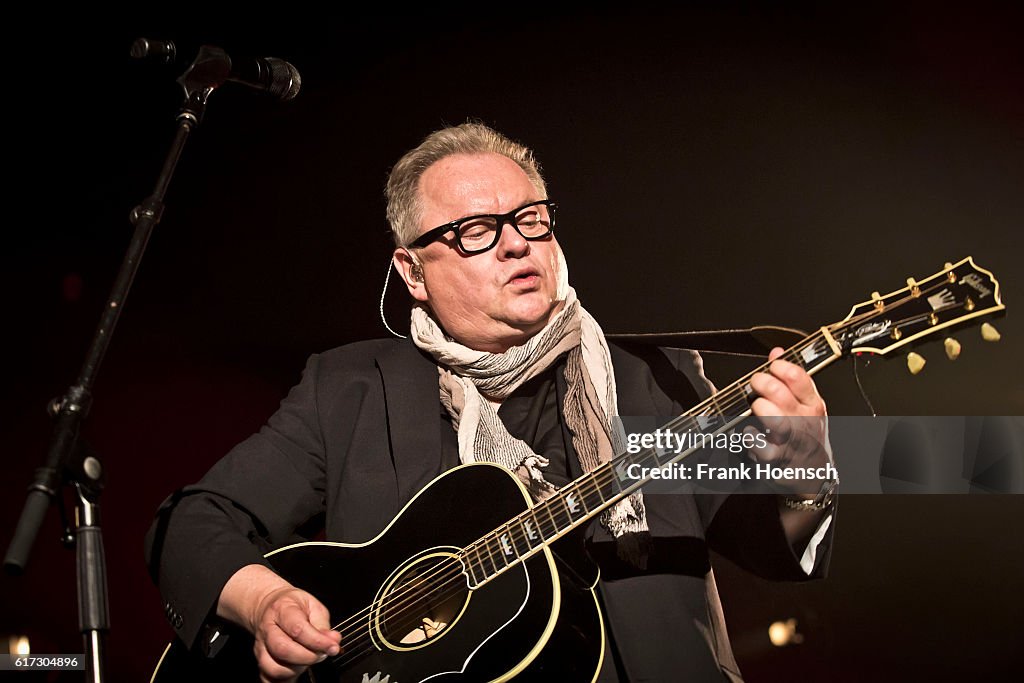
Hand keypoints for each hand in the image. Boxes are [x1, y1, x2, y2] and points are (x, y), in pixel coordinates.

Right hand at [219, 565, 341, 682]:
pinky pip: (268, 678)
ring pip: (274, 668)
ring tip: (308, 660)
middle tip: (322, 654)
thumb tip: (333, 640)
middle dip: (308, 657)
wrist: (269, 607)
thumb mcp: (313, 606)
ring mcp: (261, 647)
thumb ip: (323, 624)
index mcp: (282, 610)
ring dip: (296, 669)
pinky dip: (283, 680)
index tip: (333, 647)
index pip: (298, 629)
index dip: (318, 642)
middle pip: (283, 650)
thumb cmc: (294, 606)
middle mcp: (268, 629)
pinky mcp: (259, 661)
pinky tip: (295, 672)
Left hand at [746, 347, 830, 493]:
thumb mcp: (806, 404)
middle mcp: (803, 420)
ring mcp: (790, 440)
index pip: (798, 376)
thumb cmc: (806, 434)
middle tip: (755, 385)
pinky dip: (751, 436)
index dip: (779, 366)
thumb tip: (777, 352)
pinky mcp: (776, 459)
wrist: (813, 472)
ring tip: (757, 408)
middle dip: (761, 383)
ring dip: (759, 409)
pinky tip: (751, 432)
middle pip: (779, 394)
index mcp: (812, 403)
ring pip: (772, 418)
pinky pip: (758, 444)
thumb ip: (791, 378)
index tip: (770, 367)